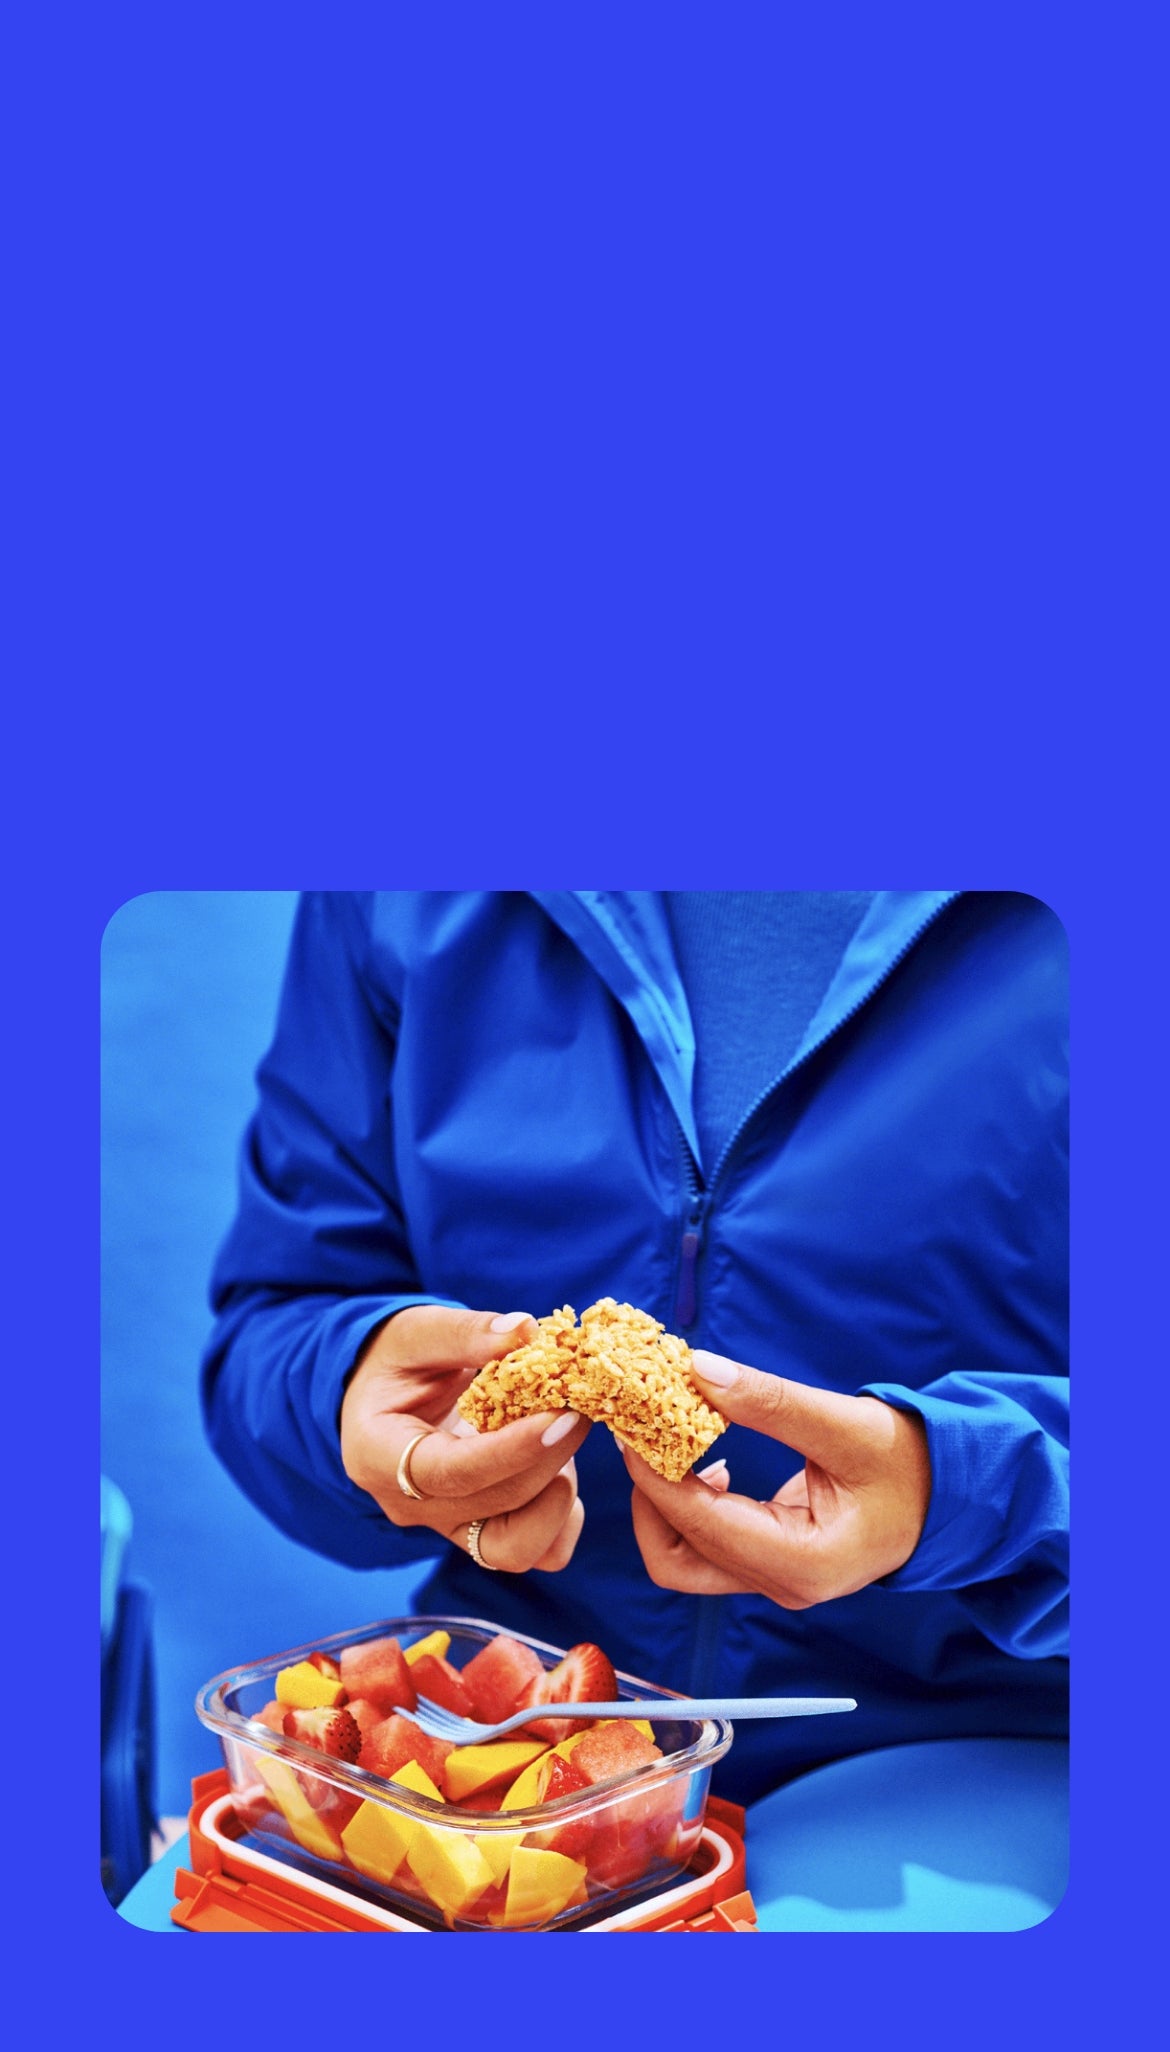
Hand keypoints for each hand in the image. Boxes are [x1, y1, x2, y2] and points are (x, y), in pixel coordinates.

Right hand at [340, 1306, 590, 1572]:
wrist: (390, 1393)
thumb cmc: (398, 1360)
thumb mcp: (417, 1332)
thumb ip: (466, 1332)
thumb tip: (526, 1330)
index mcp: (378, 1455)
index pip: (450, 1472)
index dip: (511, 1451)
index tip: (560, 1417)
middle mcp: (409, 1505)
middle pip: (493, 1504)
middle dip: (548, 1458)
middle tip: (581, 1407)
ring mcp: (446, 1527)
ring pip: (515, 1547)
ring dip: (557, 1497)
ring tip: (563, 1439)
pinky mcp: (480, 1534)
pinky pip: (534, 1549)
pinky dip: (562, 1518)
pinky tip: (563, 1467)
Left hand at [623, 1349, 930, 1605]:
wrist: (949, 1494)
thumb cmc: (911, 1463)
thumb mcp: (848, 1425)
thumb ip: (771, 1401)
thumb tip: (697, 1369)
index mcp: (804, 1565)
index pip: (700, 1527)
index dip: (654, 1475)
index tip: (630, 1423)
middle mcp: (782, 1585)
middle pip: (674, 1559)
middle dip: (646, 1496)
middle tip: (641, 1431)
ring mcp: (773, 1579)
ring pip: (683, 1556)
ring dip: (662, 1498)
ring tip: (669, 1437)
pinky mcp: (769, 1562)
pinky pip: (707, 1541)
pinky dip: (687, 1500)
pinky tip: (701, 1456)